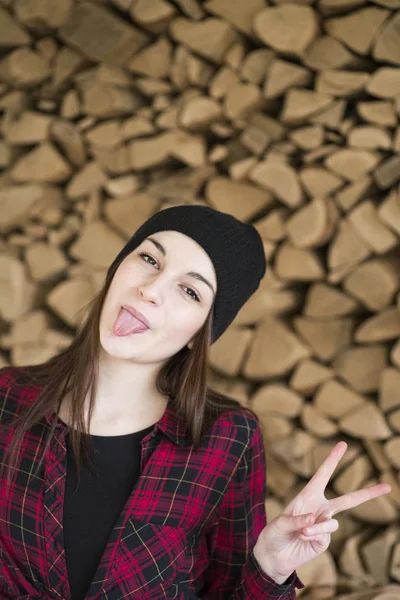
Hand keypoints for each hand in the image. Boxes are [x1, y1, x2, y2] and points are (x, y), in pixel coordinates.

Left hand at [253, 441, 391, 583]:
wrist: (274, 556)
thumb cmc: (275, 533)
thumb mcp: (281, 522)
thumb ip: (297, 519)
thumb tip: (315, 519)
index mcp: (308, 496)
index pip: (323, 475)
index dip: (333, 459)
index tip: (343, 444)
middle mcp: (319, 508)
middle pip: (349, 501)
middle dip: (368, 493)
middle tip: (387, 486)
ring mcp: (324, 525)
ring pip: (332, 521)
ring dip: (317, 526)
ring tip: (302, 532)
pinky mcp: (324, 540)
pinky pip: (326, 534)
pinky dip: (314, 534)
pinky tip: (303, 537)